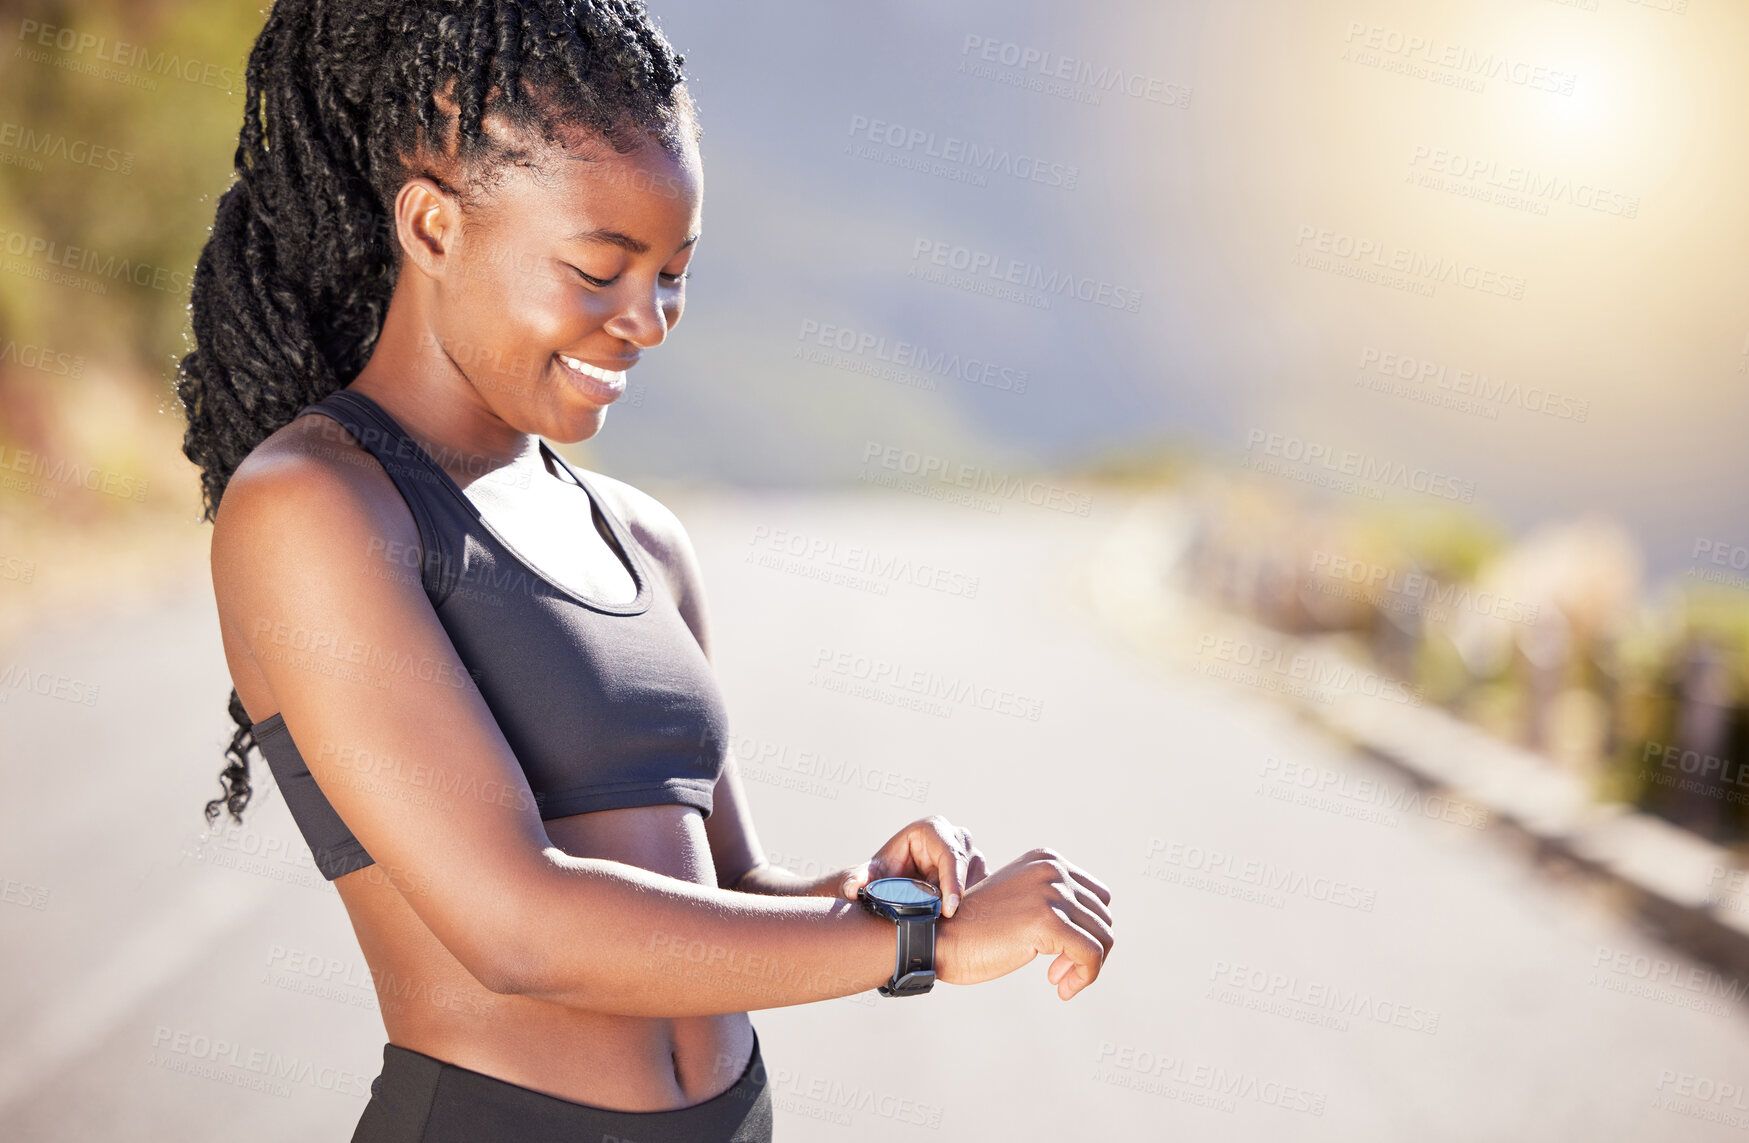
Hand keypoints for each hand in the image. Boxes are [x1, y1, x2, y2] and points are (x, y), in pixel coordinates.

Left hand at [837, 815, 987, 917]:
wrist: (889, 882)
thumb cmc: (880, 874)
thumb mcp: (867, 876)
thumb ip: (856, 880)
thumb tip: (852, 889)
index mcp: (931, 829)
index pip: (951, 855)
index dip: (953, 883)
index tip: (949, 911)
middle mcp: (954, 836)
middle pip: (970, 866)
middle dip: (961, 895)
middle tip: (948, 921)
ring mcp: (968, 853)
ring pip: (980, 878)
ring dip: (968, 900)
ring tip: (947, 919)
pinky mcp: (975, 871)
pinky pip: (984, 888)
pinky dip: (973, 905)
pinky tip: (957, 919)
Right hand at [934, 847, 1113, 1000]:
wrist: (939, 937)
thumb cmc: (976, 929)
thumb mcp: (1020, 901)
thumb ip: (1052, 901)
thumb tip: (1099, 928)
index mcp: (1047, 860)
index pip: (1098, 898)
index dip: (1087, 930)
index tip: (1063, 955)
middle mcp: (1052, 870)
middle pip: (1102, 919)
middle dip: (1087, 950)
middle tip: (1058, 972)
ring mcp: (1051, 892)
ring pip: (1103, 938)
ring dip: (1085, 967)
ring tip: (1060, 981)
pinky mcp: (1048, 920)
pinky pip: (1092, 955)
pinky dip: (1084, 977)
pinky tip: (1061, 989)